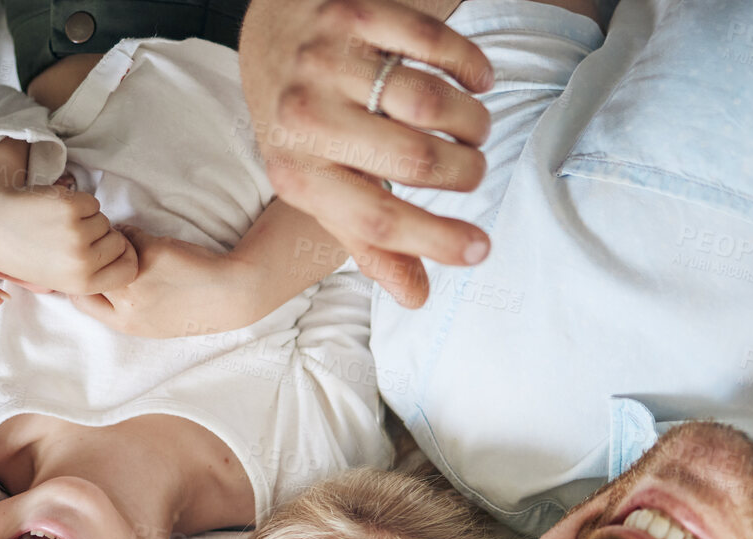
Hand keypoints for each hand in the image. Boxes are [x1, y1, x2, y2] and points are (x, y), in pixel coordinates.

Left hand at [0, 141, 138, 295]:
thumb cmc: (25, 252)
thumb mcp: (58, 278)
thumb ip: (91, 274)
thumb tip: (126, 261)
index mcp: (82, 284)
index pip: (129, 269)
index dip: (121, 257)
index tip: (105, 251)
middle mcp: (82, 262)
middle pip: (118, 243)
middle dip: (101, 236)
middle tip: (70, 238)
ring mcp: (76, 234)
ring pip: (104, 220)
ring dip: (86, 218)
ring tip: (57, 225)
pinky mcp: (69, 207)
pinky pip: (91, 202)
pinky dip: (77, 202)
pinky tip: (54, 211)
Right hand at [69, 228, 265, 338]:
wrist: (229, 295)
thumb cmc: (194, 307)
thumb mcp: (152, 321)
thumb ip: (126, 307)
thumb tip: (98, 284)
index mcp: (126, 323)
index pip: (81, 301)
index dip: (80, 282)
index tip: (86, 270)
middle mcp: (127, 305)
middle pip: (87, 274)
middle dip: (91, 258)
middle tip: (102, 249)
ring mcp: (137, 279)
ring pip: (107, 250)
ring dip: (113, 241)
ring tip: (128, 243)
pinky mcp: (151, 254)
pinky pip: (130, 235)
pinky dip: (134, 233)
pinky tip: (151, 239)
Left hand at [239, 0, 495, 305]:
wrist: (272, 35)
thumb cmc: (307, 128)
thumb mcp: (323, 187)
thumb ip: (369, 242)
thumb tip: (416, 297)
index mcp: (297, 175)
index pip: (375, 221)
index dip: (434, 240)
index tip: (480, 250)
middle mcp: (304, 118)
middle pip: (415, 159)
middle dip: (465, 172)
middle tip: (474, 168)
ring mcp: (326, 61)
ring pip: (429, 102)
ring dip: (471, 122)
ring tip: (473, 129)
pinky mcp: (352, 12)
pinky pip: (433, 43)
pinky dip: (469, 66)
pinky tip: (476, 81)